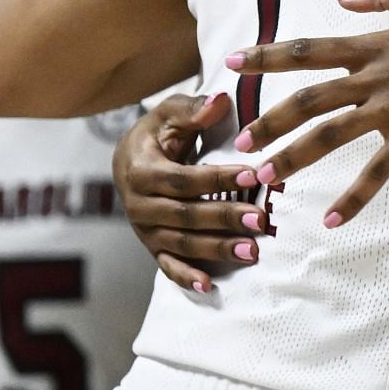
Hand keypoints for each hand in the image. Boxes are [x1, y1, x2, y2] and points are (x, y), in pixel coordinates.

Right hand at [112, 93, 265, 292]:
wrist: (127, 160)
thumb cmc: (157, 133)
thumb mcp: (169, 113)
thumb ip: (192, 108)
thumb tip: (219, 103)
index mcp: (141, 171)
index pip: (185, 179)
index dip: (218, 179)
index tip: (252, 177)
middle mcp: (139, 205)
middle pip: (187, 215)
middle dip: (225, 219)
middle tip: (261, 220)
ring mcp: (145, 230)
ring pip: (183, 243)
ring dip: (218, 249)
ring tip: (253, 251)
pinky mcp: (152, 246)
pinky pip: (168, 266)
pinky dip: (187, 277)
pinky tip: (210, 286)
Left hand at [225, 0, 388, 226]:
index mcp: (377, 44)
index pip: (310, 49)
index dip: (268, 55)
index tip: (233, 61)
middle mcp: (377, 76)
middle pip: (308, 98)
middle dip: (267, 122)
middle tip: (238, 146)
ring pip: (330, 135)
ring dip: (292, 158)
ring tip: (263, 182)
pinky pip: (377, 172)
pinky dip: (352, 198)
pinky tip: (330, 220)